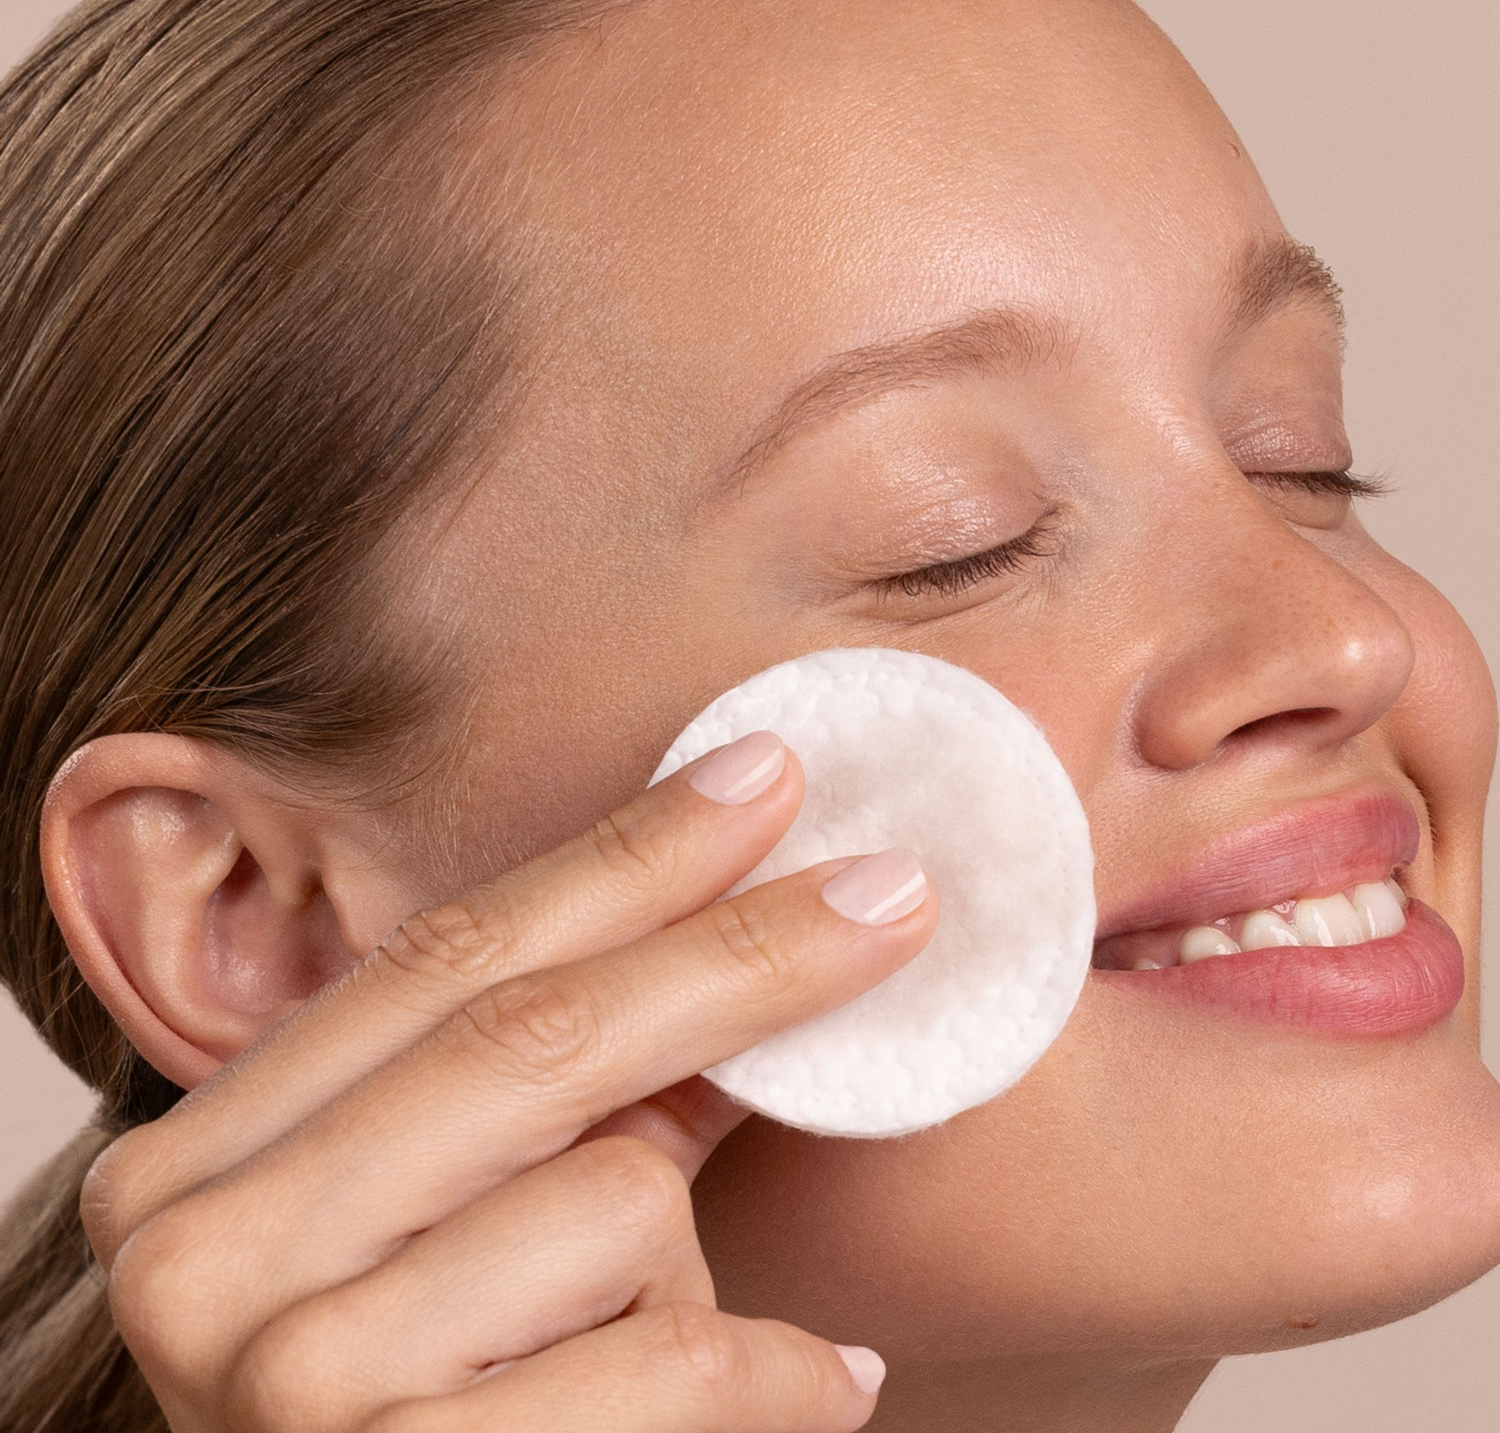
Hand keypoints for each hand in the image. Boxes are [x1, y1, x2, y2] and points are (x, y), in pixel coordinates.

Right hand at [80, 730, 935, 1430]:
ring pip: (611, 1199)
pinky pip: (677, 1359)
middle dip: (738, 950)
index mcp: (200, 1162)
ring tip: (674, 1322)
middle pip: (526, 1037)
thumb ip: (579, 1088)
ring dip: (691, 1256)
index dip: (621, 857)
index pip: (442, 961)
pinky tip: (822, 1380)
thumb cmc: (466, 1392)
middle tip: (894, 890)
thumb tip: (754, 917)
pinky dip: (784, 1368)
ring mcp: (280, 1384)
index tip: (764, 778)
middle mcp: (199, 1261)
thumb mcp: (493, 1216)